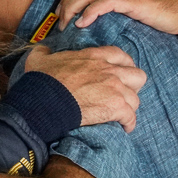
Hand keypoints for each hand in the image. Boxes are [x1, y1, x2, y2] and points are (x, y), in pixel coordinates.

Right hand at [24, 45, 146, 133]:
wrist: (43, 102)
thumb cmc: (41, 81)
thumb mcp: (39, 59)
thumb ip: (45, 52)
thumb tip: (44, 50)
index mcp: (95, 57)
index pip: (121, 56)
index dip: (123, 65)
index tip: (119, 73)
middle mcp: (109, 71)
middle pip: (138, 76)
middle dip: (133, 86)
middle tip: (122, 94)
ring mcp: (115, 89)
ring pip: (135, 99)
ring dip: (129, 107)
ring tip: (121, 114)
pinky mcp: (115, 108)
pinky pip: (131, 118)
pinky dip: (128, 124)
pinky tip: (123, 128)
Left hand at [56, 0, 177, 34]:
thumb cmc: (168, 8)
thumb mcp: (136, 0)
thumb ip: (117, 2)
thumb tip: (96, 14)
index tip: (61, 12)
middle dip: (65, 2)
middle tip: (59, 21)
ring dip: (72, 8)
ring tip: (67, 24)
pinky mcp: (134, 0)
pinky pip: (104, 2)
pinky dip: (90, 12)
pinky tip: (83, 23)